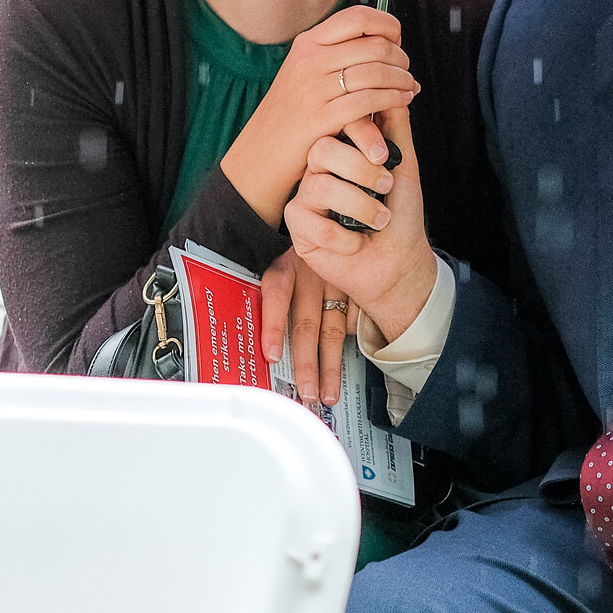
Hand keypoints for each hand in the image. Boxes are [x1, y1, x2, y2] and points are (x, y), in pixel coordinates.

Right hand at [219, 6, 418, 224]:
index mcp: (308, 44)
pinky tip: (401, 102)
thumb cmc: (291, 114)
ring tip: (410, 88)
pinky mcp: (321, 117)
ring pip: (376, 72)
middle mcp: (310, 60)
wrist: (261, 152)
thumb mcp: (304, 73)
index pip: (357, 17)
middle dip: (401, 58)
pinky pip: (369, 100)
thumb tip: (384, 42)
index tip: (397, 39)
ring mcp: (314, 89)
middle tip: (407, 70)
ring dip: (402, 79)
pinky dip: (393, 99)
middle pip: (374, 45)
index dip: (387, 25)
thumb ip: (336, 56)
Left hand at [261, 249, 350, 408]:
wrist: (329, 221)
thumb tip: (257, 342)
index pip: (277, 295)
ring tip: (327, 392)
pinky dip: (353, 346)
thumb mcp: (274, 266)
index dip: (273, 325)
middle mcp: (312, 275)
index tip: (271, 355)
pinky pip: (354, 322)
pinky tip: (348, 369)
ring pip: (334, 330)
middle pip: (307, 323)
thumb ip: (264, 299)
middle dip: (307, 363)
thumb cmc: (294, 255)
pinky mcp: (356, 290)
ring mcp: (337, 283)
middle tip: (306, 391)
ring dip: (330, 366)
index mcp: (285, 268)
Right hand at [285, 106, 437, 343]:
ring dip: (359, 206)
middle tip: (385, 189)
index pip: (338, 125)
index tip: (386, 159)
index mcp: (342, 152)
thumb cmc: (401, 216)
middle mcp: (320, 170)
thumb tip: (393, 90)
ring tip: (379, 220)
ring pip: (319, 186)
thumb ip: (396, 130)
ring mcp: (305, 197)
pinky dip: (343, 237)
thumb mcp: (404, 168)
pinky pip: (311, 222)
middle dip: (360, 171)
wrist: (398, 263)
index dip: (361, 135)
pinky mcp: (297, 227)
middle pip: (322, 150)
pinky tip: (355, 244)